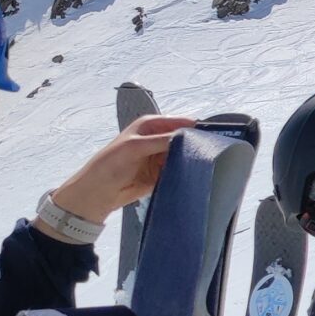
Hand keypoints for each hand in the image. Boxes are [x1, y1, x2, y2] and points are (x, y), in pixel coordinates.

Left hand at [45, 115, 199, 229]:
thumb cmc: (111, 164)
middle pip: (187, 139)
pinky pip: (182, 170)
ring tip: (209, 166)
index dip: (197, 128)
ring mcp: (163, 157)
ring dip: (194, 160)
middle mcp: (159, 138)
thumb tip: (190, 136)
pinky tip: (197, 176)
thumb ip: (162, 140)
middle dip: (198, 145)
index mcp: (152, 125)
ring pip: (186, 155)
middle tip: (214, 154)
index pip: (182, 122)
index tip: (214, 138)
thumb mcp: (135, 147)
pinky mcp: (164, 173)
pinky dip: (188, 173)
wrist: (100, 192)